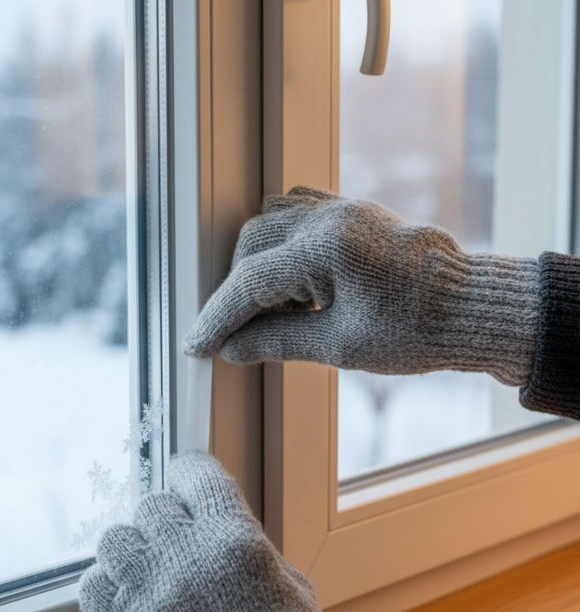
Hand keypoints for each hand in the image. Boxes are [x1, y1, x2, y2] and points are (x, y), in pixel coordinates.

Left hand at [78, 451, 353, 611]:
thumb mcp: (292, 588)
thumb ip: (252, 552)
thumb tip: (227, 538)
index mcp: (233, 540)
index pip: (197, 475)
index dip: (192, 473)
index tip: (189, 479)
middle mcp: (183, 557)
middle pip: (152, 506)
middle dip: (166, 520)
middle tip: (176, 542)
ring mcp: (146, 594)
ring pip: (114, 539)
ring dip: (132, 548)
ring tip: (147, 569)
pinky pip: (92, 586)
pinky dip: (107, 586)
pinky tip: (127, 598)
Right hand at [184, 186, 537, 386]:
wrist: (469, 308)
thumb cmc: (417, 331)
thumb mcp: (341, 346)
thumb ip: (278, 342)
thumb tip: (232, 347)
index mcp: (326, 247)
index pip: (250, 283)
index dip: (218, 318)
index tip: (197, 344)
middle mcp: (328, 218)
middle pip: (251, 246)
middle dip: (235, 293)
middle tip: (235, 335)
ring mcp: (340, 209)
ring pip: (267, 225)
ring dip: (255, 267)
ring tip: (271, 310)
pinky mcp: (350, 212)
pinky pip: (295, 214)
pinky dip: (278, 246)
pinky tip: (288, 279)